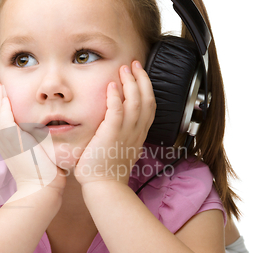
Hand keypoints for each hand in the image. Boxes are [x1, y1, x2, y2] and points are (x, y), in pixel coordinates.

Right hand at [0, 80, 65, 195]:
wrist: (42, 187)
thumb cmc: (44, 175)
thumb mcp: (37, 154)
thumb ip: (36, 141)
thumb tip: (43, 132)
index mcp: (8, 146)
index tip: (1, 95)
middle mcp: (4, 143)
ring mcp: (6, 143)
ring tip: (0, 86)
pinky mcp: (13, 142)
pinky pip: (2, 120)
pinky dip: (2, 107)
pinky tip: (6, 97)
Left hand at [74, 61, 155, 185]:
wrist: (104, 187)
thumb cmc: (107, 172)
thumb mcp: (120, 151)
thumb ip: (121, 137)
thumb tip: (115, 128)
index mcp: (138, 135)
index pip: (149, 107)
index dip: (146, 89)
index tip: (139, 75)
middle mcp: (136, 132)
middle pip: (146, 100)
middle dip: (142, 79)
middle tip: (134, 65)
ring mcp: (125, 133)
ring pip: (135, 102)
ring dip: (130, 83)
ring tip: (124, 69)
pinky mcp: (111, 135)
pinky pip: (116, 111)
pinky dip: (115, 97)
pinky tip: (111, 85)